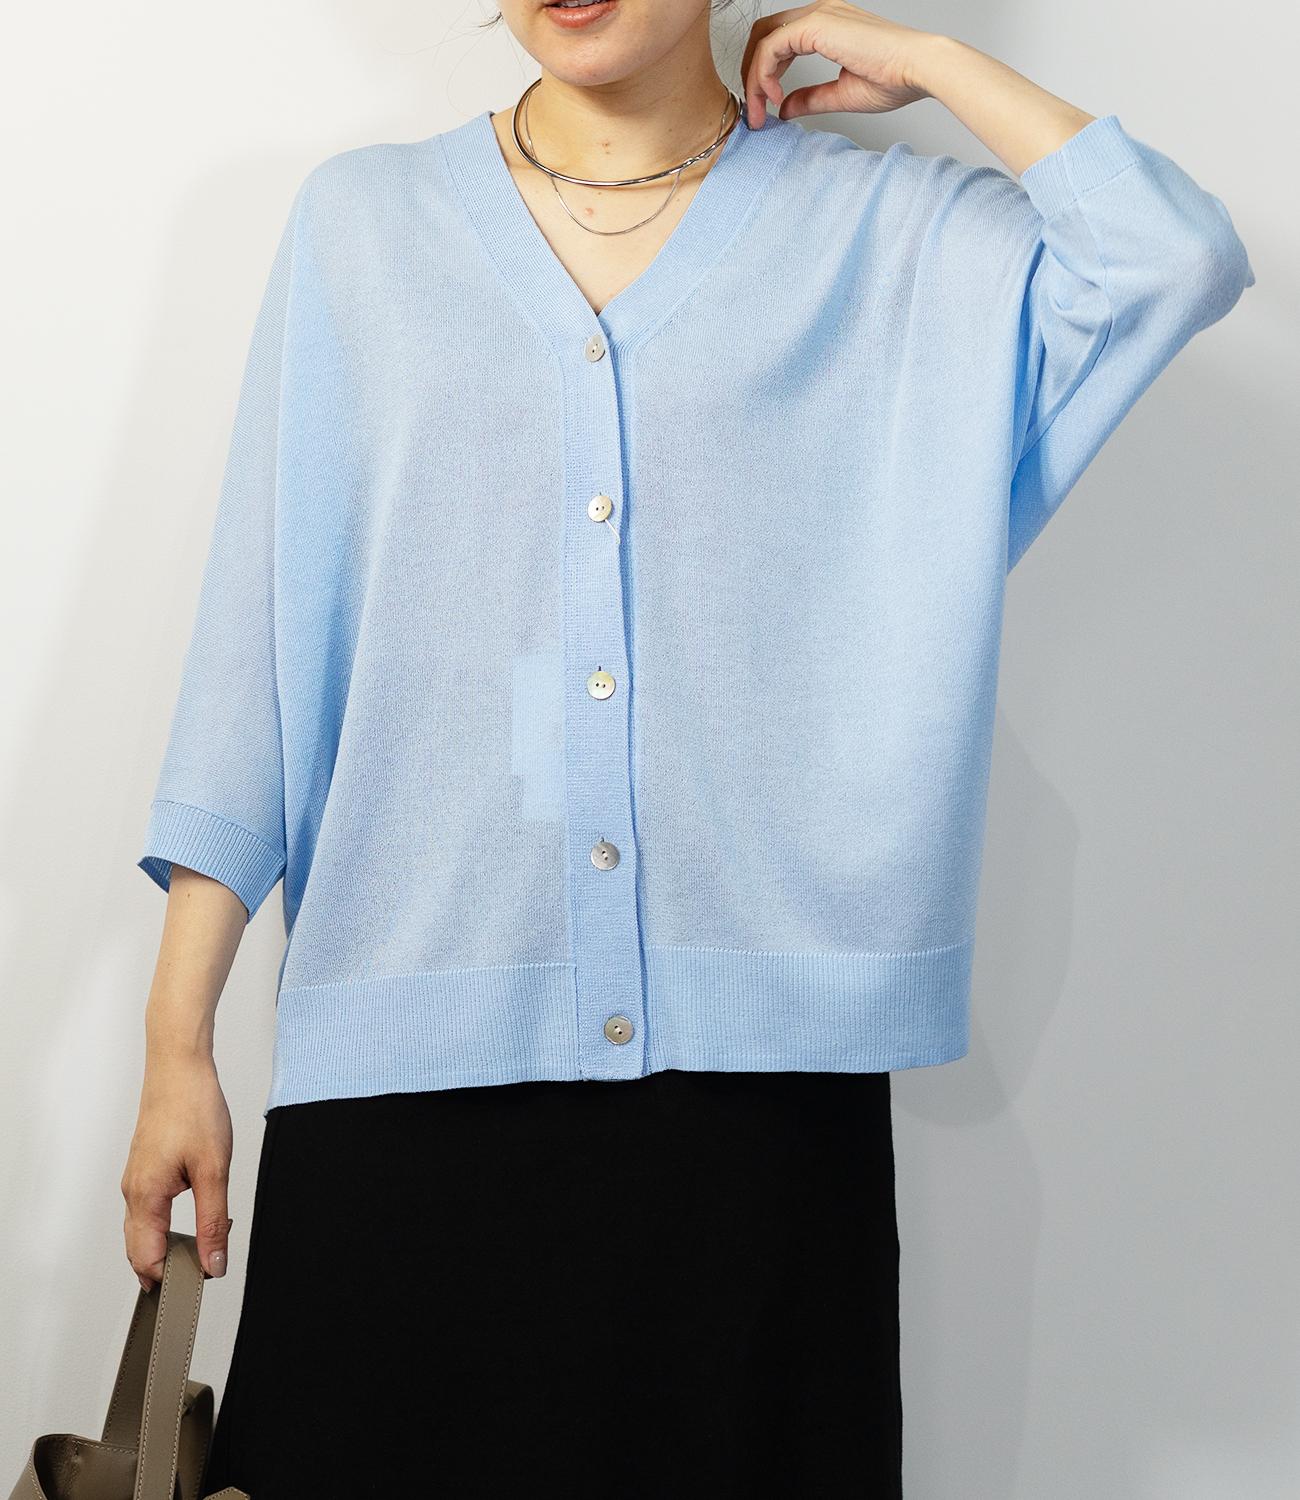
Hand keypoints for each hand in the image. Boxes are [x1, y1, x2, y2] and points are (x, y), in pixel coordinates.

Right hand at [121, 1056, 233, 1290]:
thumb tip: (214, 1264)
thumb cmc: (193, 1109)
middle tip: (203, 1272)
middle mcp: (132, 1193)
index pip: (148, 1261)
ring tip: (205, 1246)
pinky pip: (149, 1211)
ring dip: (168, 1246)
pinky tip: (196, 1217)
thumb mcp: (214, 1170)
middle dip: (168, 1270)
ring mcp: (136, 1180)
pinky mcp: (145, 1169)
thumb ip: (213, 1222)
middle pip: (140, 1251)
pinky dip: (167, 1225)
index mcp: (145, 1198)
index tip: (201, 1284)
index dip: (173, 1280)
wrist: (179, 1068)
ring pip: (143, 1231)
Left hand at [740, 3, 942, 126]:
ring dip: (754, 78)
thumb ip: (810, 98)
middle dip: (752, 75)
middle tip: (755, 112)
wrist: (918, 68)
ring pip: (763, 40)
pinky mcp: (815, 24)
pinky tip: (773, 97)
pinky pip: (771, 47)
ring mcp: (817, 15)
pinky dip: (763, 74)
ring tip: (760, 109)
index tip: (767, 109)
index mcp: (827, 26)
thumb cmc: (894, 78)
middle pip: (764, 36)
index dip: (764, 76)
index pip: (779, 43)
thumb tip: (785, 108)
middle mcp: (819, 14)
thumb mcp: (841, 93)